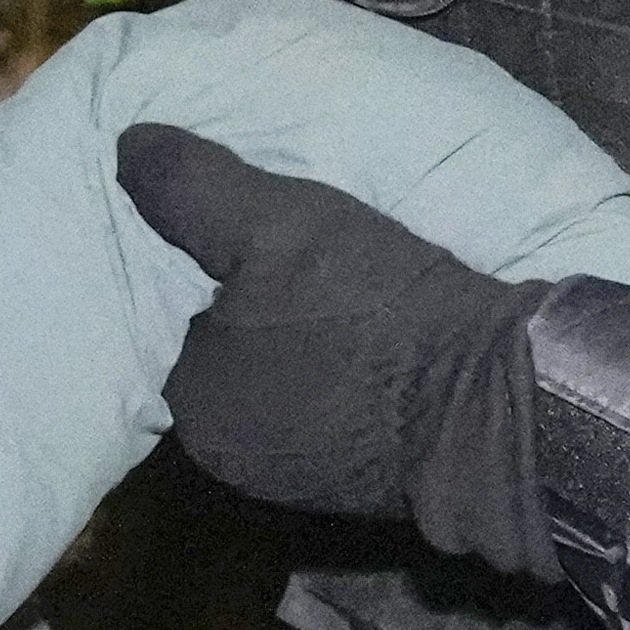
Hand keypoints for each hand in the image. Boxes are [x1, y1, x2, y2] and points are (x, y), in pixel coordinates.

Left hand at [112, 124, 556, 574]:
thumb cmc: (372, 314)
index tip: (234, 225)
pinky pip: (339, 406)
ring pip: (285, 380)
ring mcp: (305, 480)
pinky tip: (379, 330)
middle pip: (228, 354)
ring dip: (304, 338)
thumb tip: (127, 148)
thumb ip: (193, 189)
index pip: (169, 321)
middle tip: (295, 247)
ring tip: (342, 280)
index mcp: (196, 408)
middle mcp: (236, 459)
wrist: (502, 403)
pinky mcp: (369, 481)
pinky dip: (349, 370)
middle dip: (251, 307)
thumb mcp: (275, 224)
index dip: (196, 267)